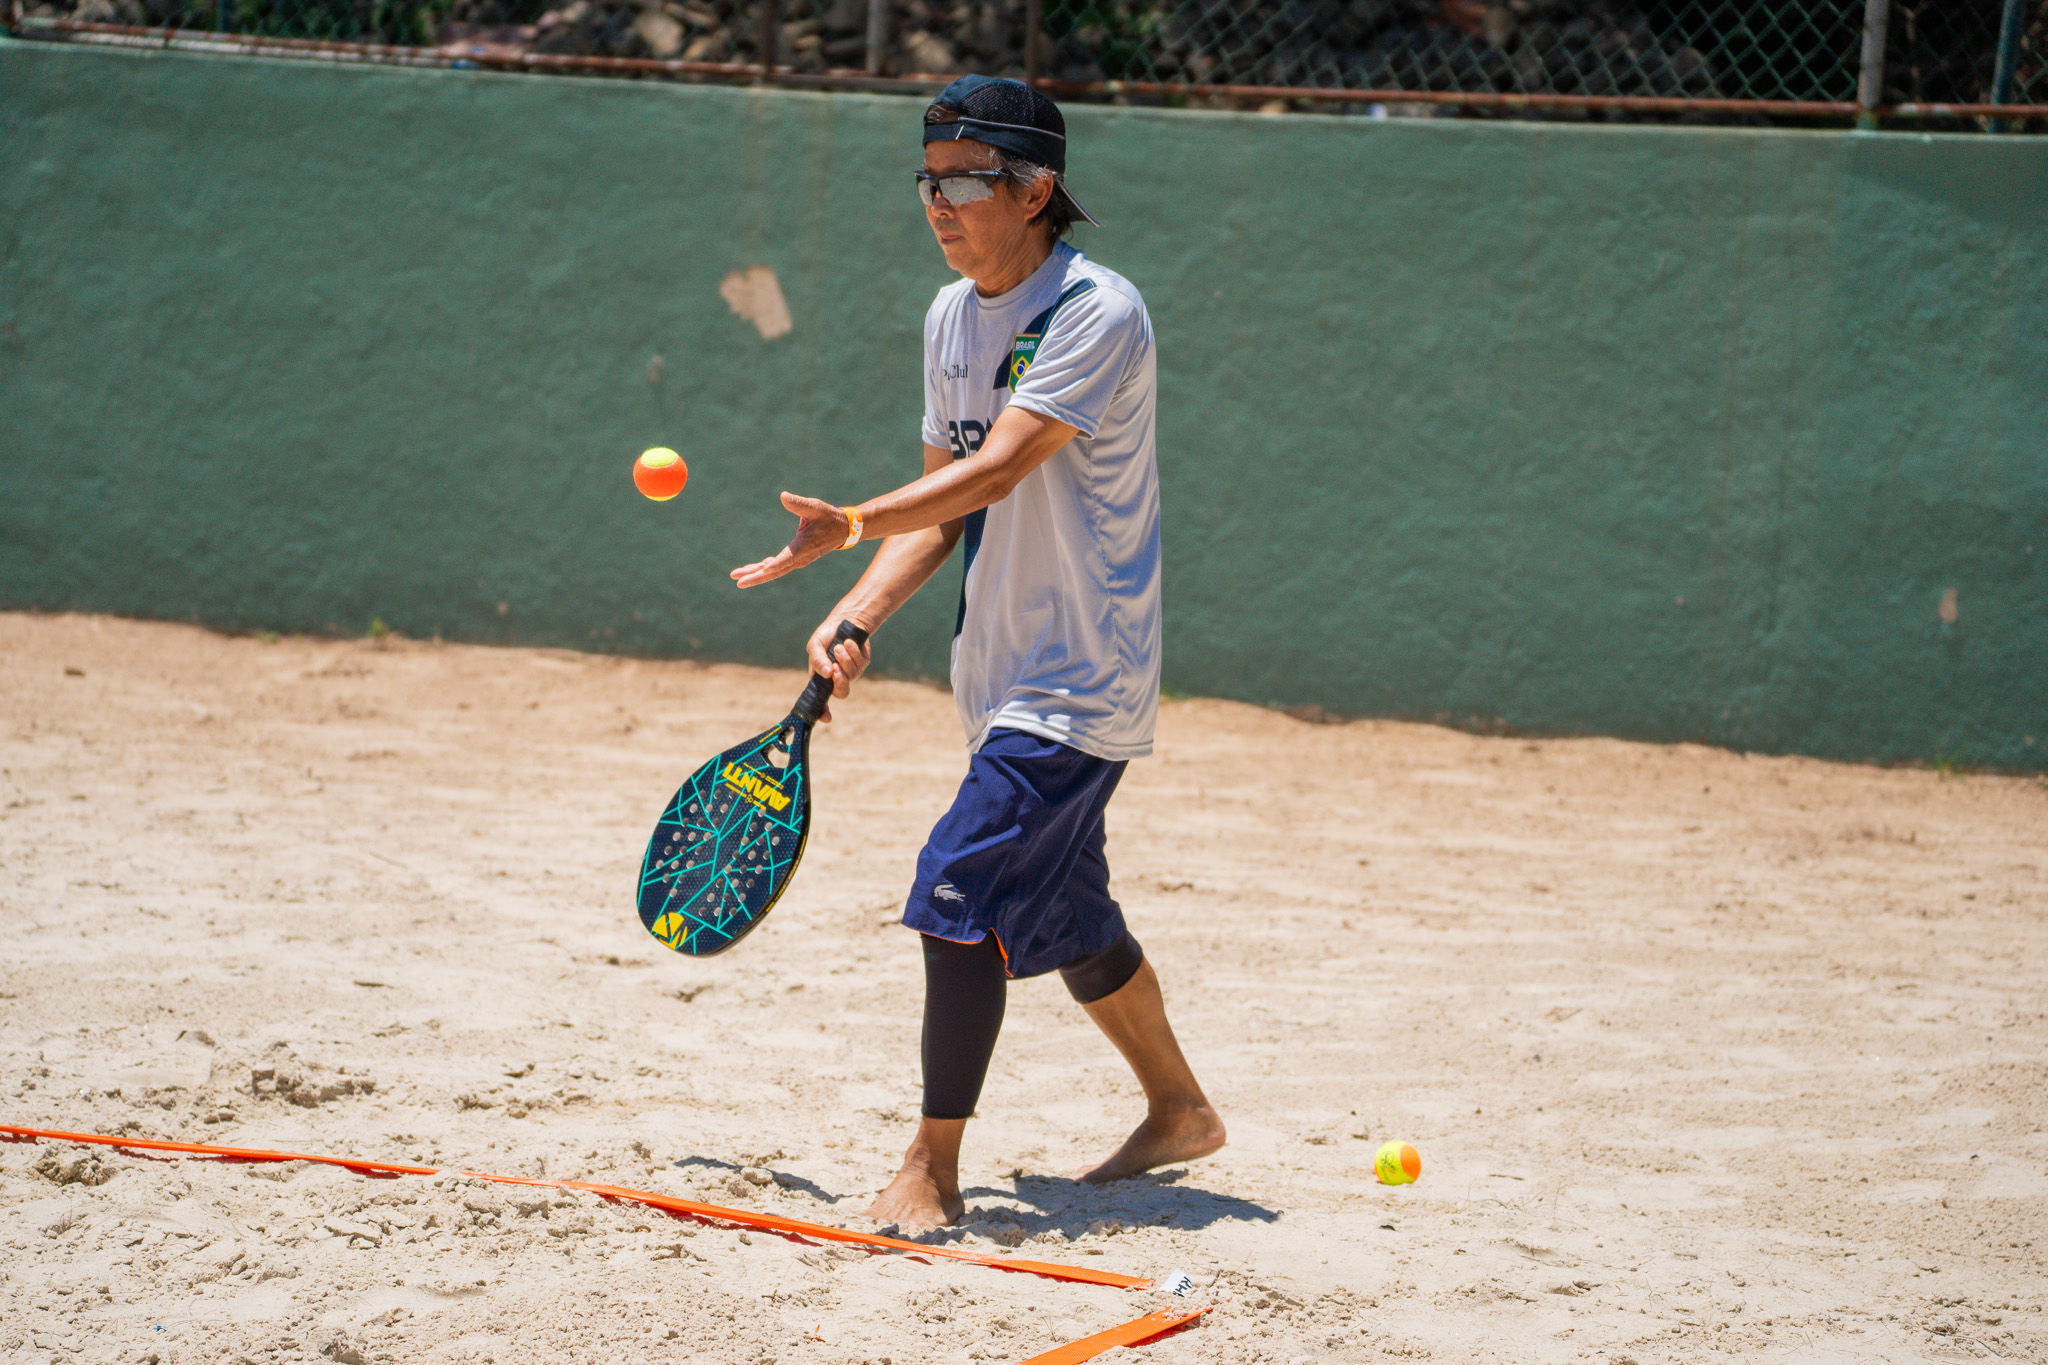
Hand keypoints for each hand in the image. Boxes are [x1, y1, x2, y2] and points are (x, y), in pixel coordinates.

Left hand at [731, 493, 851, 588]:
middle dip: (756, 577)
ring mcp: (797, 560)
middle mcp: (799, 558)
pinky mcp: (795, 558)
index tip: (763, 570)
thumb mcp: (814, 507)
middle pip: (775, 571)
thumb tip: (783, 496)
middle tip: (738, 581)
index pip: (787, 558)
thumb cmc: (828, 517)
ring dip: (756, 574)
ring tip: (737, 576)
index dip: (775, 564)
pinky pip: (777, 566)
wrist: (843, 530)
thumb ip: (798, 503)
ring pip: (774, 571)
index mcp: (803, 547)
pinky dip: (764, 568)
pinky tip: (752, 569)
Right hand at [806, 615, 872, 722]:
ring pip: (852, 675)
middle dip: (840, 681)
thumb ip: (817, 660)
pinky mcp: (863, 663)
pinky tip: (849, 642)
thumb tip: (826, 673)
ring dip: (845, 659)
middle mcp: (837, 678)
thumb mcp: (815, 645)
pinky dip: (853, 652)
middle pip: (842, 692)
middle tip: (835, 667)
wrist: (844, 620)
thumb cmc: (827, 635)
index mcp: (822, 678)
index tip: (826, 717)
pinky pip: (860, 664)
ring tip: (839, 646)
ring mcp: (851, 672)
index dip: (823, 711)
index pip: (822, 700)